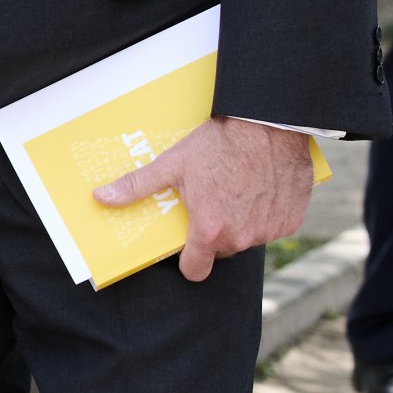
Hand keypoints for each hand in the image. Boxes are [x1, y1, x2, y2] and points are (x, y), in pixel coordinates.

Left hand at [93, 116, 313, 282]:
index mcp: (210, 230)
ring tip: (234, 186)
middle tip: (209, 198)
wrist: (267, 123)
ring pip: (247, 237)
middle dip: (213, 230)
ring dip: (240, 221)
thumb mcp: (172, 163)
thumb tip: (101, 198)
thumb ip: (137, 186)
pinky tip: (259, 186)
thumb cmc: (218, 143)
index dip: (188, 257)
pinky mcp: (291, 221)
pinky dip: (265, 213)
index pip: (194, 269)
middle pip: (220, 250)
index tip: (186, 242)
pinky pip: (272, 226)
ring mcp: (269, 231)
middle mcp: (240, 238)